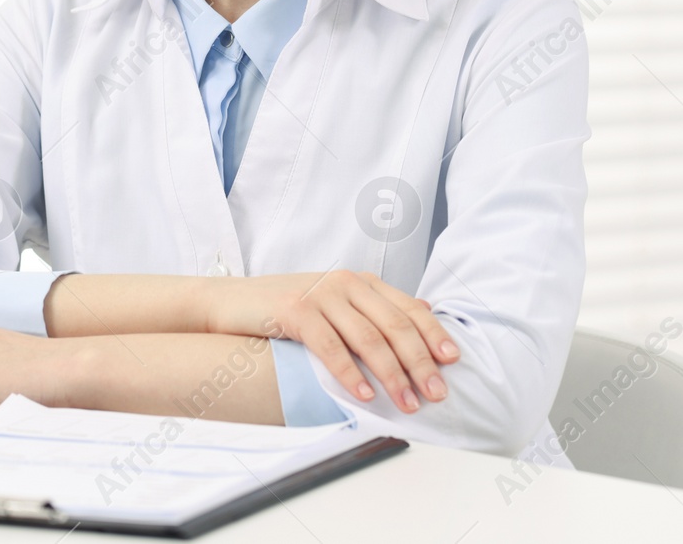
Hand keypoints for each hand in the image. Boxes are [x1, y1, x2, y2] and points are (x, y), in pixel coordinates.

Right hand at [203, 272, 458, 413]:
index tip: (451, 362)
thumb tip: (425, 310)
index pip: (408, 308)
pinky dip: (350, 374)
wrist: (231, 302)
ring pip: (368, 338)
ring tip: (406, 403)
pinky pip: (331, 348)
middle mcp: (345, 283)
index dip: (433, 335)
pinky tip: (364, 395)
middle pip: (394, 325)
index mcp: (360, 281)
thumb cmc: (284, 309)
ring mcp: (320, 295)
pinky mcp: (295, 311)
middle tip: (435, 393)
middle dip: (419, 362)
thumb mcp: (335, 302)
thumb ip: (375, 307)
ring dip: (392, 375)